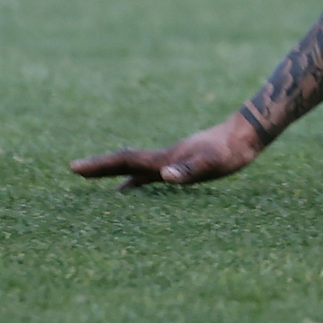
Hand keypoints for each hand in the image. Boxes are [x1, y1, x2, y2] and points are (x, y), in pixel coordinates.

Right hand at [71, 111, 263, 190]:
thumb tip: (165, 176)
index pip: (125, 161)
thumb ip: (189, 169)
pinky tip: (137, 189)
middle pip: (125, 162)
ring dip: (115, 174)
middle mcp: (164, 158)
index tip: (74, 167)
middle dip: (99, 167)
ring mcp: (173, 160)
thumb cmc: (231, 151)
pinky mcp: (184, 164)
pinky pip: (153, 174)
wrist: (248, 134)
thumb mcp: (211, 162)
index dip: (100, 165)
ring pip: (136, 169)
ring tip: (94, 182)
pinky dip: (138, 181)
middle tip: (74, 170)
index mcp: (164, 159)